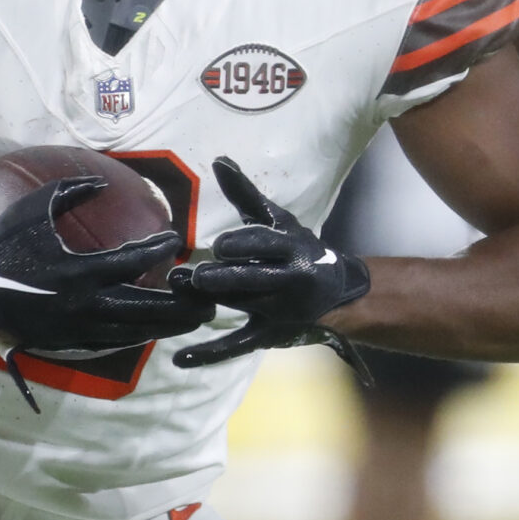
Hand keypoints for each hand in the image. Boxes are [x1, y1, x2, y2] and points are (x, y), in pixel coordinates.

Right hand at [0, 177, 208, 354]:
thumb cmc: (0, 247)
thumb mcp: (31, 209)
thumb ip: (69, 191)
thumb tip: (102, 183)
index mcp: (76, 270)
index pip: (131, 261)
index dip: (158, 251)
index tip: (177, 241)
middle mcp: (83, 304)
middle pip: (146, 308)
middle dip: (181, 305)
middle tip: (208, 297)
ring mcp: (78, 329)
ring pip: (136, 332)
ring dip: (169, 325)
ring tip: (196, 317)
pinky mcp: (71, 344)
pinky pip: (116, 343)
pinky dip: (141, 336)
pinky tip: (160, 329)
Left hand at [171, 157, 370, 367]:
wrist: (338, 293)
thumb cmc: (299, 249)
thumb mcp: (279, 221)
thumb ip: (247, 194)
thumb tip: (218, 160)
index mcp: (294, 249)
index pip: (266, 245)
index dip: (243, 245)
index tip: (221, 244)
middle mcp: (289, 281)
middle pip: (254, 279)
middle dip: (226, 278)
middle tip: (196, 276)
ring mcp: (278, 311)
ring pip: (243, 308)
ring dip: (212, 305)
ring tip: (181, 299)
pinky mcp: (267, 335)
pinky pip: (237, 346)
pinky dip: (209, 354)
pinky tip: (180, 359)